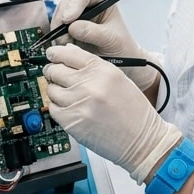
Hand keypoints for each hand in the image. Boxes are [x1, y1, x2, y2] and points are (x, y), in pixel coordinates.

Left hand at [43, 44, 181, 182]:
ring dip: (56, 92)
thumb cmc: (134, 112)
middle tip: (57, 77)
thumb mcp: (118, 79)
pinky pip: (53, 108)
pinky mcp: (71, 122)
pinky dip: (58, 108)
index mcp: (102, 70)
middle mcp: (89, 84)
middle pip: (55, 70)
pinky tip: (71, 110)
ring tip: (69, 97)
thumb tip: (68, 55)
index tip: (52, 55)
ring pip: (51, 90)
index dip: (56, 53)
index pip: (68, 53)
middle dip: (54, 72)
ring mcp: (78, 103)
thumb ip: (93, 66)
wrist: (142, 140)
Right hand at [51, 0, 156, 90]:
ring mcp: (77, 17)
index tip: (68, 19)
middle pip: (67, 3)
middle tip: (63, 36)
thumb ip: (94, 32)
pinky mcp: (68, 30)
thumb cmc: (122, 47)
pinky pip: (56, 30)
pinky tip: (65, 46)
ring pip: (59, 16)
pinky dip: (57, 38)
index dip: (74, 4)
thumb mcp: (112, 39)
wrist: (120, 62)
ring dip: (58, 31)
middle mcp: (87, 6)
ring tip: (68, 44)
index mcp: (102, 1)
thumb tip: (73, 27)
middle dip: (62, 19)